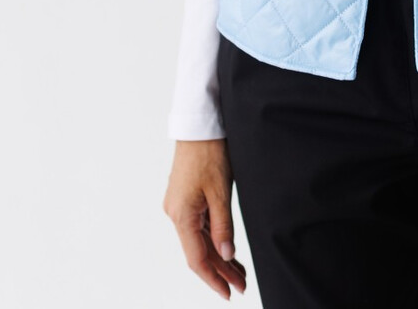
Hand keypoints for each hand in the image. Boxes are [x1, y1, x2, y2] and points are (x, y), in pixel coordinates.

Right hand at [164, 139, 246, 299]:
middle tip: (242, 285)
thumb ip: (222, 226)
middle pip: (198, 251)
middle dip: (220, 270)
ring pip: (198, 240)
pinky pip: (198, 226)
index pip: (197, 259)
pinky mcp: (184, 197)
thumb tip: (226, 255)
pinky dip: (212, 239)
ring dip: (218, 256)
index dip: (214, 279)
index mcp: (181, 215)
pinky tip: (226, 248)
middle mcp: (175, 214)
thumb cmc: (209, 153)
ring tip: (239, 272)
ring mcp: (179, 205)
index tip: (230, 292)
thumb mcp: (220, 191)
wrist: (199, 124)